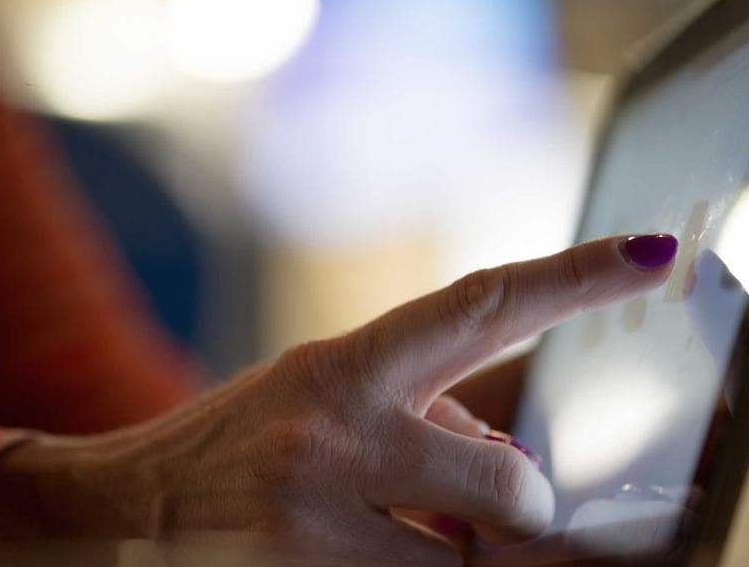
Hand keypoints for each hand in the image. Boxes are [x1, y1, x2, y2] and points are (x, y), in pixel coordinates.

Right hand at [0, 235, 676, 564]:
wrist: (137, 504)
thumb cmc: (248, 435)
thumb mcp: (328, 391)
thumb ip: (426, 411)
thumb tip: (517, 465)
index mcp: (348, 364)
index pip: (482, 304)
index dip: (574, 275)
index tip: (651, 253)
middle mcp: (338, 435)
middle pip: (508, 486)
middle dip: (527, 504)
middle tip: (508, 499)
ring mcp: (320, 523)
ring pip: (470, 563)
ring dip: (469, 550)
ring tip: (413, 524)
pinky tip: (379, 543)